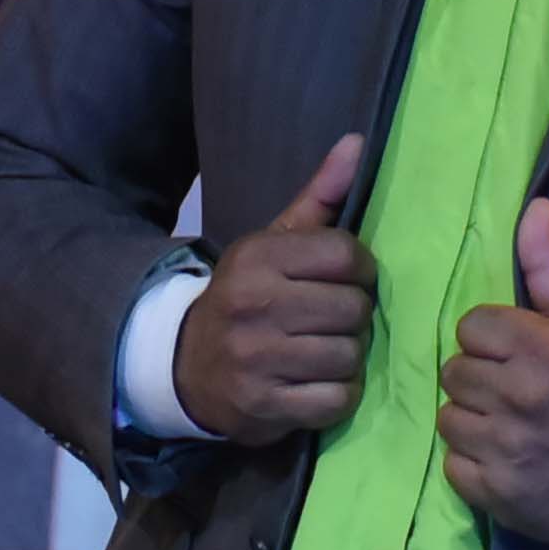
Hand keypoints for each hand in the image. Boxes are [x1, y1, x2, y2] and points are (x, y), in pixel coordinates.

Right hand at [170, 134, 376, 444]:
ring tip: (325, 351)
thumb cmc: (249, 297)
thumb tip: (358, 142)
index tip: (349, 279)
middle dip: (355, 317)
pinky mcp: (262, 406)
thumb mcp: (274, 244)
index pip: (346, 255)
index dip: (362, 270)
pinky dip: (336, 395)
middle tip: (335, 320)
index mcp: (257, 258)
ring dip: (348, 358)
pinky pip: (335, 400)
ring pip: (348, 356)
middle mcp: (253, 305)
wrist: (186, 365)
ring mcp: (255, 359)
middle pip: (353, 309)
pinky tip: (316, 384)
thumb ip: (320, 197)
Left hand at [441, 201, 548, 549]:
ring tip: (507, 423)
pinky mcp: (494, 492)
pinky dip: (473, 460)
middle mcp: (518, 397)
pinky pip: (453, 462)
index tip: (518, 353)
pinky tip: (503, 455)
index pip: (472, 326)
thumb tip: (534, 208)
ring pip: (448, 415)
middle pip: (454, 370)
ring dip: (472, 417)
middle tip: (514, 389)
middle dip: (480, 376)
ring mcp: (504, 448)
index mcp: (542, 350)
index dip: (493, 338)